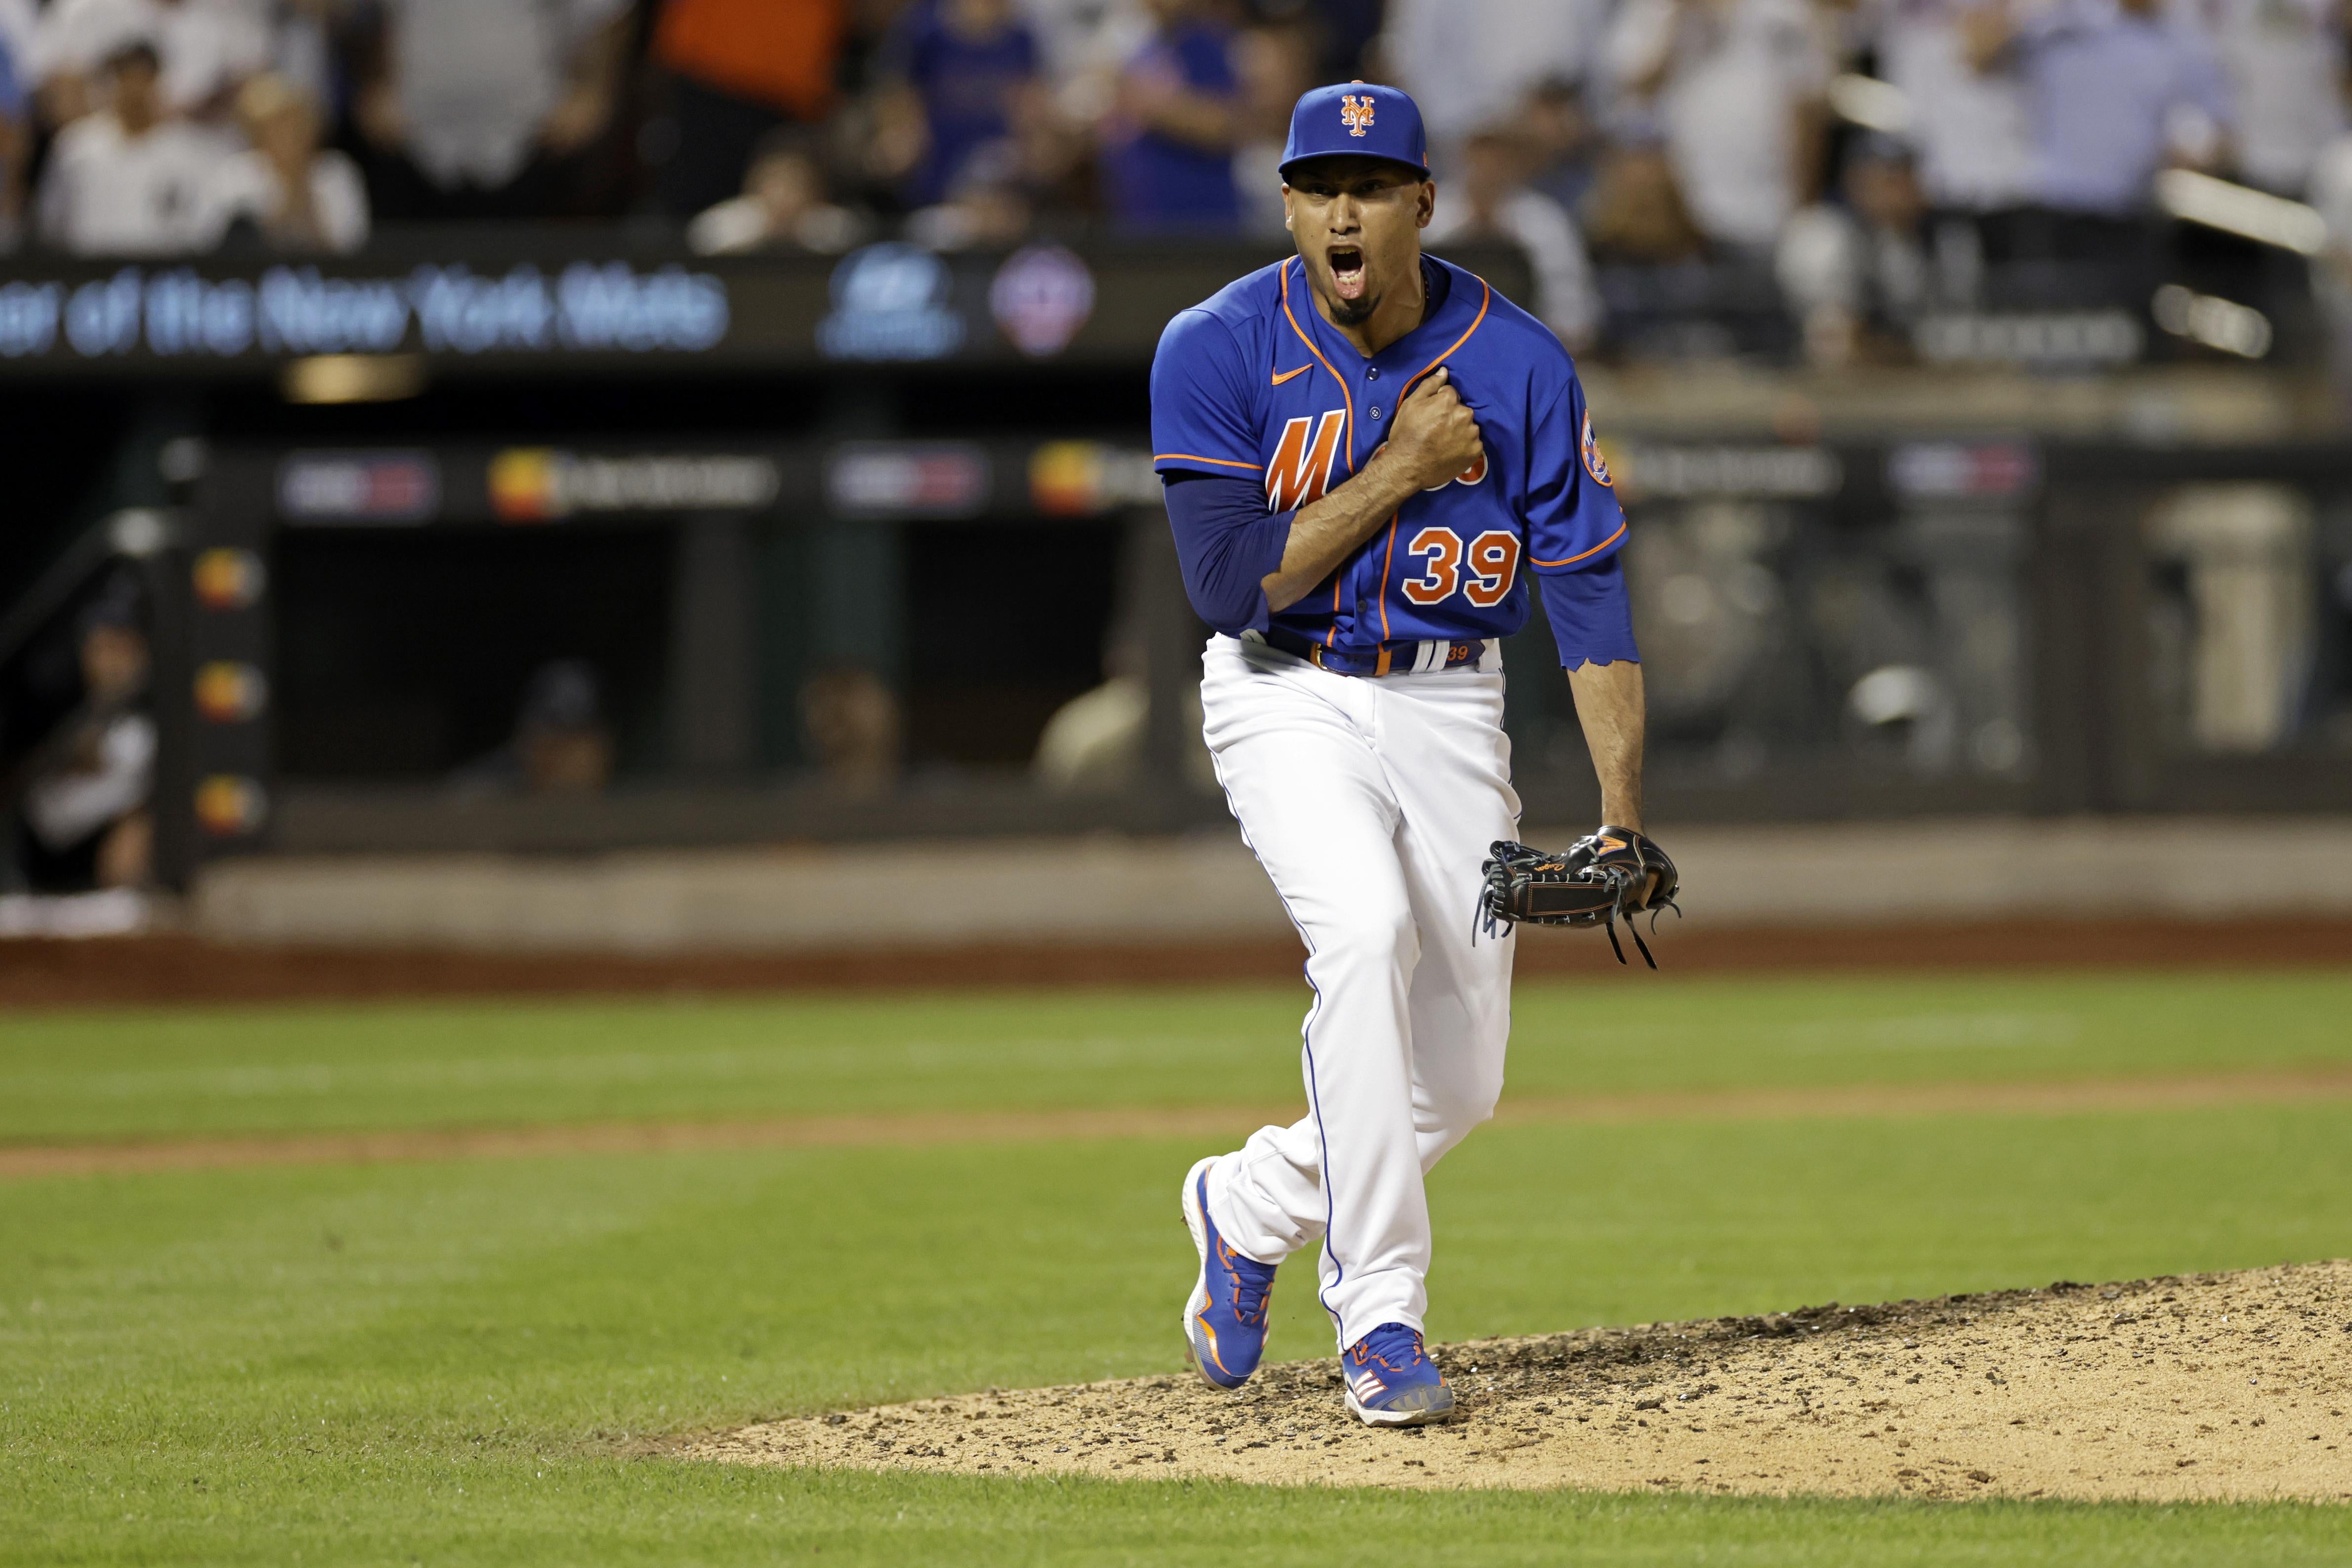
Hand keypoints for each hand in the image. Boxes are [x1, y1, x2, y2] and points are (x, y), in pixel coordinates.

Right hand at [1380, 369, 1482, 490]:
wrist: (1407, 468)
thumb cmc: (1406, 435)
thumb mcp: (1410, 405)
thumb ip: (1430, 385)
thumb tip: (1444, 371)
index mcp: (1449, 400)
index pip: (1451, 394)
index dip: (1440, 403)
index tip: (1431, 415)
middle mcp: (1465, 415)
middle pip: (1462, 410)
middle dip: (1452, 416)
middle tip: (1437, 430)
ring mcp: (1472, 434)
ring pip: (1469, 426)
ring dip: (1460, 431)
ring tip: (1444, 442)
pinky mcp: (1475, 451)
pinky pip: (1473, 443)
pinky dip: (1465, 445)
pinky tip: (1451, 451)